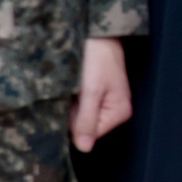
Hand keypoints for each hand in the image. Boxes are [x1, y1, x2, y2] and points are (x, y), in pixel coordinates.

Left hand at [71, 37, 132, 151]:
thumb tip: (83, 149)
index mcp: (118, 113)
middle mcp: (111, 109)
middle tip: (66, 94)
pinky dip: (66, 97)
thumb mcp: (90, 92)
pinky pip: (74, 102)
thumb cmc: (96, 59)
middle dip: (69, 113)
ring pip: (76, 114)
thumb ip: (86, 120)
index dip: (73, 123)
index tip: (67, 106)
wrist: (94, 33)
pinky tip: (64, 87)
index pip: (89, 134)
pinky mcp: (90, 91)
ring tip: (65, 89)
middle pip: (82, 124)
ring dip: (66, 104)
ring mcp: (101, 100)